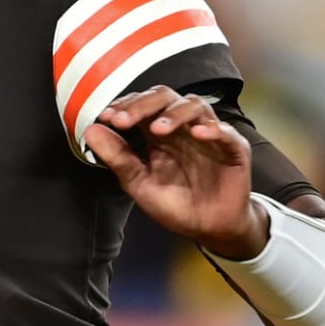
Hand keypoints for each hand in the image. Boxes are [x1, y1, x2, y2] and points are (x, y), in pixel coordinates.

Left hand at [84, 86, 267, 257]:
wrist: (208, 229)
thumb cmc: (175, 203)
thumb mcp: (139, 183)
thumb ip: (117, 157)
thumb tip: (90, 130)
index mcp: (158, 132)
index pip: (141, 104)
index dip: (125, 106)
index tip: (106, 117)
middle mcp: (183, 127)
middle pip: (165, 97)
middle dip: (142, 104)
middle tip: (123, 119)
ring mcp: (209, 135)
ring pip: (195, 106)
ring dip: (175, 113)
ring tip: (157, 128)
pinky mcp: (234, 149)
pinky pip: (227, 132)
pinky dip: (214, 129)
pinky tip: (198, 134)